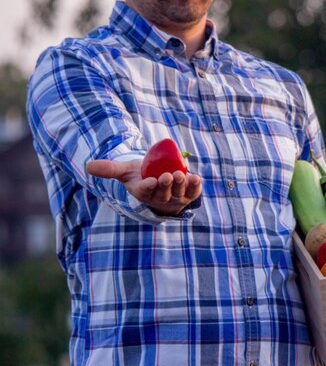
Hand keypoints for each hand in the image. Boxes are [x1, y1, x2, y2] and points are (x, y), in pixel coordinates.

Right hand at [87, 159, 202, 215]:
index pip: (145, 191)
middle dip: (167, 185)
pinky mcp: (189, 195)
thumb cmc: (141, 176)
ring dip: (181, 185)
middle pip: (164, 193)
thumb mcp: (125, 172)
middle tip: (169, 175)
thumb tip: (88, 166)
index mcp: (144, 193)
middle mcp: (161, 198)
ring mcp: (176, 198)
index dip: (148, 187)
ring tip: (181, 175)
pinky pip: (193, 192)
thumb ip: (109, 169)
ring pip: (179, 193)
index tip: (151, 182)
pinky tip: (196, 178)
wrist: (160, 180)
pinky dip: (195, 186)